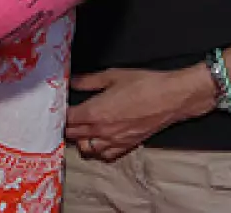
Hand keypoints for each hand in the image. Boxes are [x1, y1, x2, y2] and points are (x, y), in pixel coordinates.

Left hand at [66, 66, 212, 161]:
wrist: (170, 98)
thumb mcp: (113, 75)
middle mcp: (101, 131)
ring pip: (87, 149)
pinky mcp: (126, 146)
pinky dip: (98, 151)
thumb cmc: (143, 84)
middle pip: (73, 136)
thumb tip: (72, 81)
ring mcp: (113, 141)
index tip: (60, 107)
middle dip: (67, 127)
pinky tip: (99, 141)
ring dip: (80, 140)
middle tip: (67, 117)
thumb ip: (89, 80)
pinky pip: (105, 156)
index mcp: (94, 112)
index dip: (61, 113)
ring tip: (82, 130)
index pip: (67, 119)